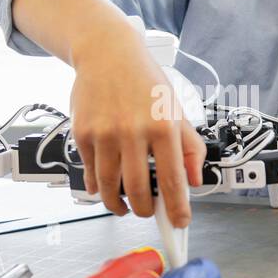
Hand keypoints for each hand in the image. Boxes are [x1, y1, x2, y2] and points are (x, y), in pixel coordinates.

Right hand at [70, 38, 205, 227]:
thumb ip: (189, 147)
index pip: (172, 179)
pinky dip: (97, 186)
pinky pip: (89, 173)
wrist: (107, 53)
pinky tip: (104, 186)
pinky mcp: (82, 133)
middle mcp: (133, 130)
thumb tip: (195, 180)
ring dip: (117, 205)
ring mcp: (104, 133)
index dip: (177, 208)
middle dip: (144, 210)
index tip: (179, 223)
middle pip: (137, 190)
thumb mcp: (176, 109)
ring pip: (109, 187)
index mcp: (163, 125)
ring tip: (124, 206)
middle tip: (148, 211)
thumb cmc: (145, 82)